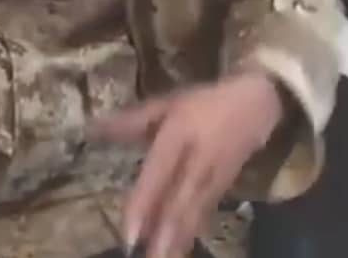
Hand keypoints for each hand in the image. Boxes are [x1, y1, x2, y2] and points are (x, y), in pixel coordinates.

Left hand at [95, 73, 283, 257]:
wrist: (255, 105)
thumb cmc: (202, 103)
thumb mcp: (166, 104)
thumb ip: (130, 121)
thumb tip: (91, 129)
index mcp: (179, 134)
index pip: (158, 172)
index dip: (144, 202)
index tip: (128, 232)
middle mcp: (197, 160)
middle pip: (179, 201)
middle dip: (163, 234)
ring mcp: (213, 178)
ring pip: (193, 213)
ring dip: (176, 239)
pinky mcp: (223, 190)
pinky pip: (204, 215)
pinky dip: (190, 233)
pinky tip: (178, 249)